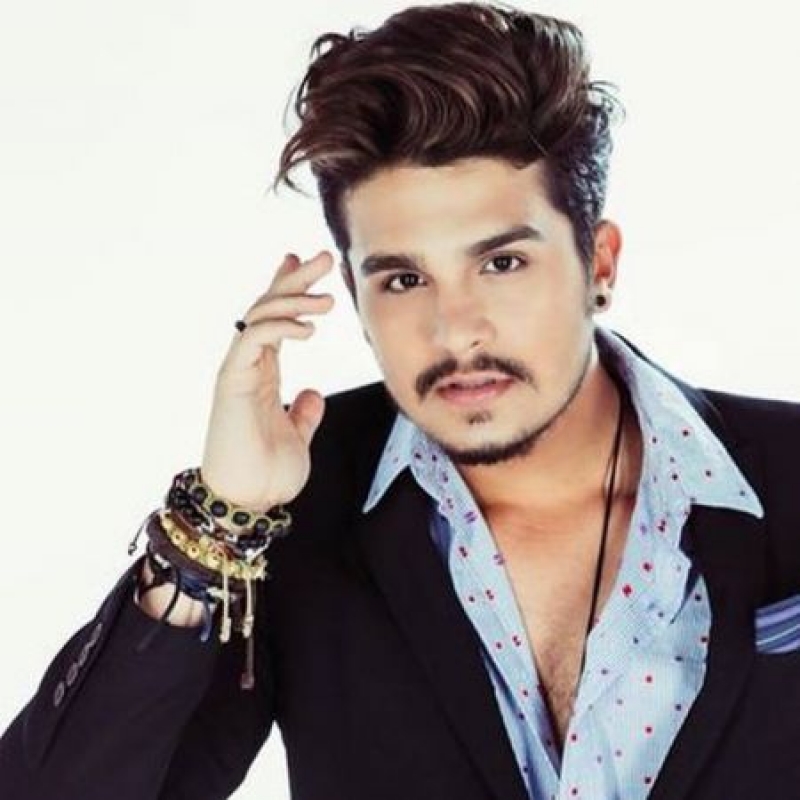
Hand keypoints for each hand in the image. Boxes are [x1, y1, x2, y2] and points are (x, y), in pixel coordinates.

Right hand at [199, 250, 334, 509]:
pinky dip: (281, 327)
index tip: (306, 264)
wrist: (248, 502)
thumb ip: (303, 414)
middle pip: (269, 307)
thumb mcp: (297, 436)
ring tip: (329, 299)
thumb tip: (311, 395)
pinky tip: (309, 328)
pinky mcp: (232, 381)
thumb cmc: (267, 473)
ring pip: (260, 315)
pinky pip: (254, 340)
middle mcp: (248, 365)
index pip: (275, 320)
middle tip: (325, 257)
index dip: (289, 290)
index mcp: (263, 373)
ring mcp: (238, 370)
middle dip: (296, 278)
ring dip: (294, 299)